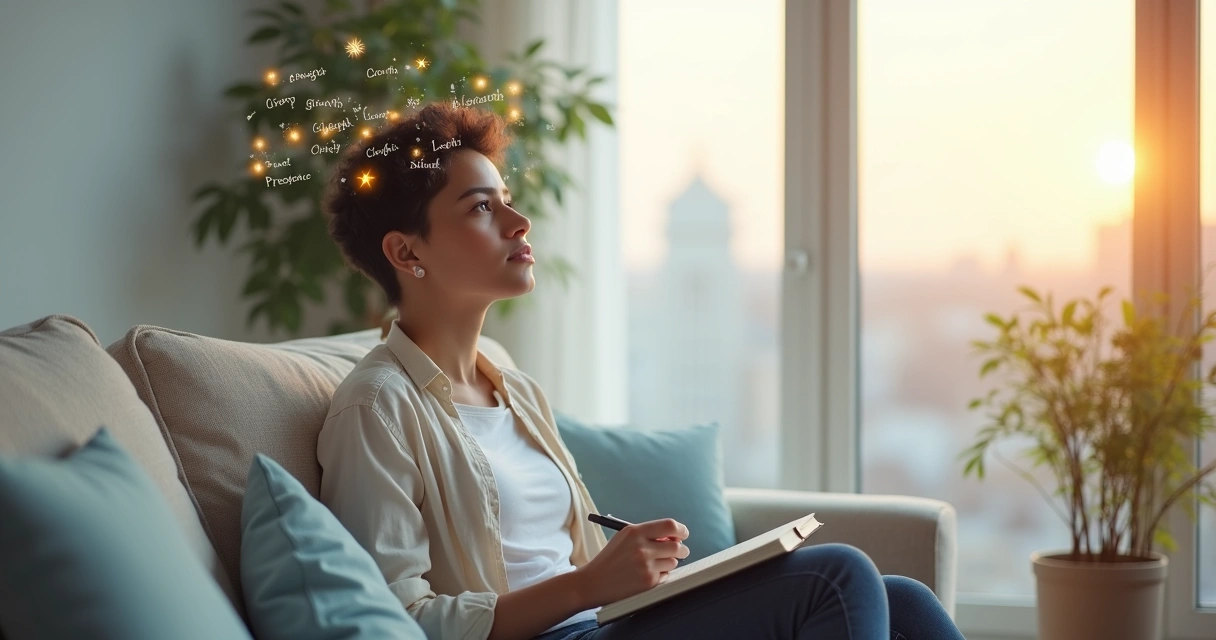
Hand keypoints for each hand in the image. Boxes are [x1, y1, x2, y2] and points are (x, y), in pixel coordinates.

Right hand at [573, 518, 690, 608]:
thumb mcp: (624, 538)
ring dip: (669, 562)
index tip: (683, 533)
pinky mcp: (648, 582)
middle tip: (681, 551)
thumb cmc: (610, 559)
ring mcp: (646, 566)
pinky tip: (647, 574)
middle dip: (681, 549)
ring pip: (673, 562)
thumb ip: (647, 534)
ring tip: (654, 564)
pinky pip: (666, 575)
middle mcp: (642, 547)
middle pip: (676, 546)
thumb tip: (674, 537)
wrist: (594, 582)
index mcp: (635, 532)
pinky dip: (661, 575)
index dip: (681, 530)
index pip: (669, 526)